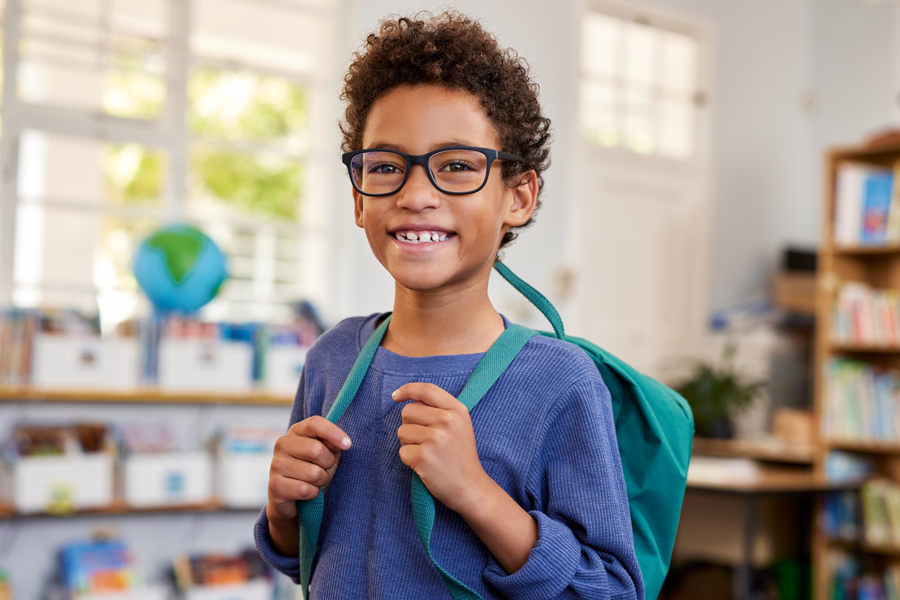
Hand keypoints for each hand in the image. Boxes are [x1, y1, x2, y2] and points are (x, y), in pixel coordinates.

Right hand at [267, 416, 351, 522]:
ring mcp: (276, 465)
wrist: (294, 498)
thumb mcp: (327, 453)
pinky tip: (307, 492)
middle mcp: (283, 444)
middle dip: (328, 463)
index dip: (333, 432)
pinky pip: (305, 490)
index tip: (347, 445)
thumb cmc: (313, 469)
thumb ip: (333, 443)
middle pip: (316, 449)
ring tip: (314, 481)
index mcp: (296, 431)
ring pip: (313, 473)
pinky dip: (313, 493)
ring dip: (321, 481)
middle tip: (324, 468)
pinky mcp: (275, 486)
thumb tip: (343, 442)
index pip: (315, 423)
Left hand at [393, 382, 489, 512]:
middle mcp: (447, 421)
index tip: (396, 395)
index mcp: (456, 410)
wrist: (470, 486)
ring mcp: (435, 439)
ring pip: (402, 431)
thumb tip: (410, 399)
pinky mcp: (423, 457)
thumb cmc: (460, 455)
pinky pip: (402, 451)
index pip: (426, 390)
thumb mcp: (459, 425)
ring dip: (408, 443)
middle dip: (410, 425)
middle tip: (427, 440)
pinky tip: (425, 465)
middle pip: (408, 411)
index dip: (408, 389)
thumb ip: (439, 408)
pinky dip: (409, 459)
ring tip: (428, 453)